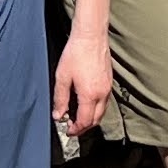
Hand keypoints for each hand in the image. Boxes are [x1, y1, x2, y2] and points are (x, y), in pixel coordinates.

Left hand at [53, 17, 113, 135]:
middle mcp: (102, 94)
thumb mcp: (62, 77)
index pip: (85, 121)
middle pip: (96, 120)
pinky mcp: (109, 81)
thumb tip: (58, 115)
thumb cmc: (76, 53)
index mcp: (90, 95)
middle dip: (84, 127)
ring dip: (90, 118)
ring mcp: (108, 88)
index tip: (68, 131)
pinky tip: (85, 102)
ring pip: (101, 111)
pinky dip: (95, 108)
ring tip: (76, 115)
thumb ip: (60, 99)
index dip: (76, 130)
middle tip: (71, 127)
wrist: (91, 35)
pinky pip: (104, 101)